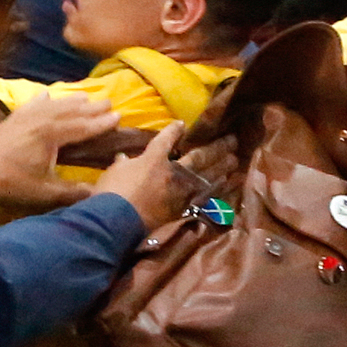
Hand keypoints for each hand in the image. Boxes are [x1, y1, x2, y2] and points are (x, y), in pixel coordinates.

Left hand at [0, 90, 120, 211]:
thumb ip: (74, 191)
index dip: (102, 122)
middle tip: (109, 101)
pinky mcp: (13, 120)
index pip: (83, 126)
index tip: (118, 115)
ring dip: (71, 101)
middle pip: (72, 110)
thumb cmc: (11, 183)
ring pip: (54, 104)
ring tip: (86, 97)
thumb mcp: (46, 192)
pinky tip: (46, 95)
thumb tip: (99, 193)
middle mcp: (41, 119)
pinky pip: (32, 104)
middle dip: (92, 107)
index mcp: (52, 134)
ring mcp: (25, 117)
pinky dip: (42, 99)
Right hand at [93, 123, 239, 231]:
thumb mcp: (114, 172)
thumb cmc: (112, 193)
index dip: (175, 131)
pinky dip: (219, 190)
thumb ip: (123, 163)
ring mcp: (181, 192)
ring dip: (223, 167)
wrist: (117, 222)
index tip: (182, 125)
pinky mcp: (184, 210)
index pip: (167, 139)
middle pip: (200, 156)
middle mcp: (174, 172)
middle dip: (216, 147)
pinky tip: (228, 184)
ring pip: (208, 176)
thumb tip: (124, 158)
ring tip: (235, 160)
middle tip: (232, 140)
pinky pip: (207, 197)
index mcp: (154, 159)